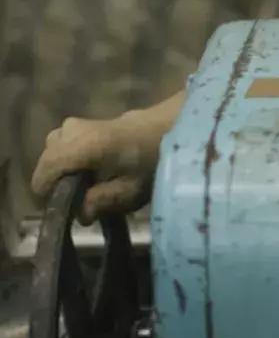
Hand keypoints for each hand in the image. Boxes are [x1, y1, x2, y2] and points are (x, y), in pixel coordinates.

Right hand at [31, 114, 155, 223]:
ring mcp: (79, 123)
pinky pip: (65, 143)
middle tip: (76, 201)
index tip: (57, 209)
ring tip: (85, 186)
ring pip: (55, 150)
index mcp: (84, 145)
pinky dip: (71, 158)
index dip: (45, 191)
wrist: (174, 126)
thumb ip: (103, 202)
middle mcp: (74, 130)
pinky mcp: (86, 122)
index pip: (47, 170)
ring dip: (64, 169)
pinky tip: (93, 170)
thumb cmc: (156, 158)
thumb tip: (80, 214)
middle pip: (48, 160)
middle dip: (56, 182)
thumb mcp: (134, 189)